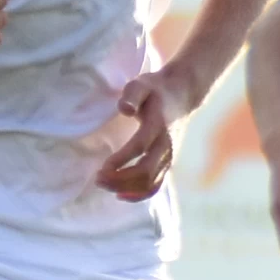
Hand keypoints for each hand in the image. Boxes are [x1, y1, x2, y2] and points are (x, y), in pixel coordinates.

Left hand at [97, 68, 194, 202]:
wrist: (182, 96)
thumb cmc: (155, 90)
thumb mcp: (142, 84)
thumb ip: (132, 95)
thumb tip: (124, 109)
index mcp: (158, 125)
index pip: (140, 147)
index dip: (121, 160)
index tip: (101, 168)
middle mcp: (166, 145)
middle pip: (145, 172)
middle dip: (120, 180)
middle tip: (97, 179)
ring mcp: (169, 157)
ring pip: (150, 182)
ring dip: (126, 188)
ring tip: (104, 184)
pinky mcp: (167, 164)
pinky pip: (155, 185)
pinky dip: (138, 195)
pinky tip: (120, 195)